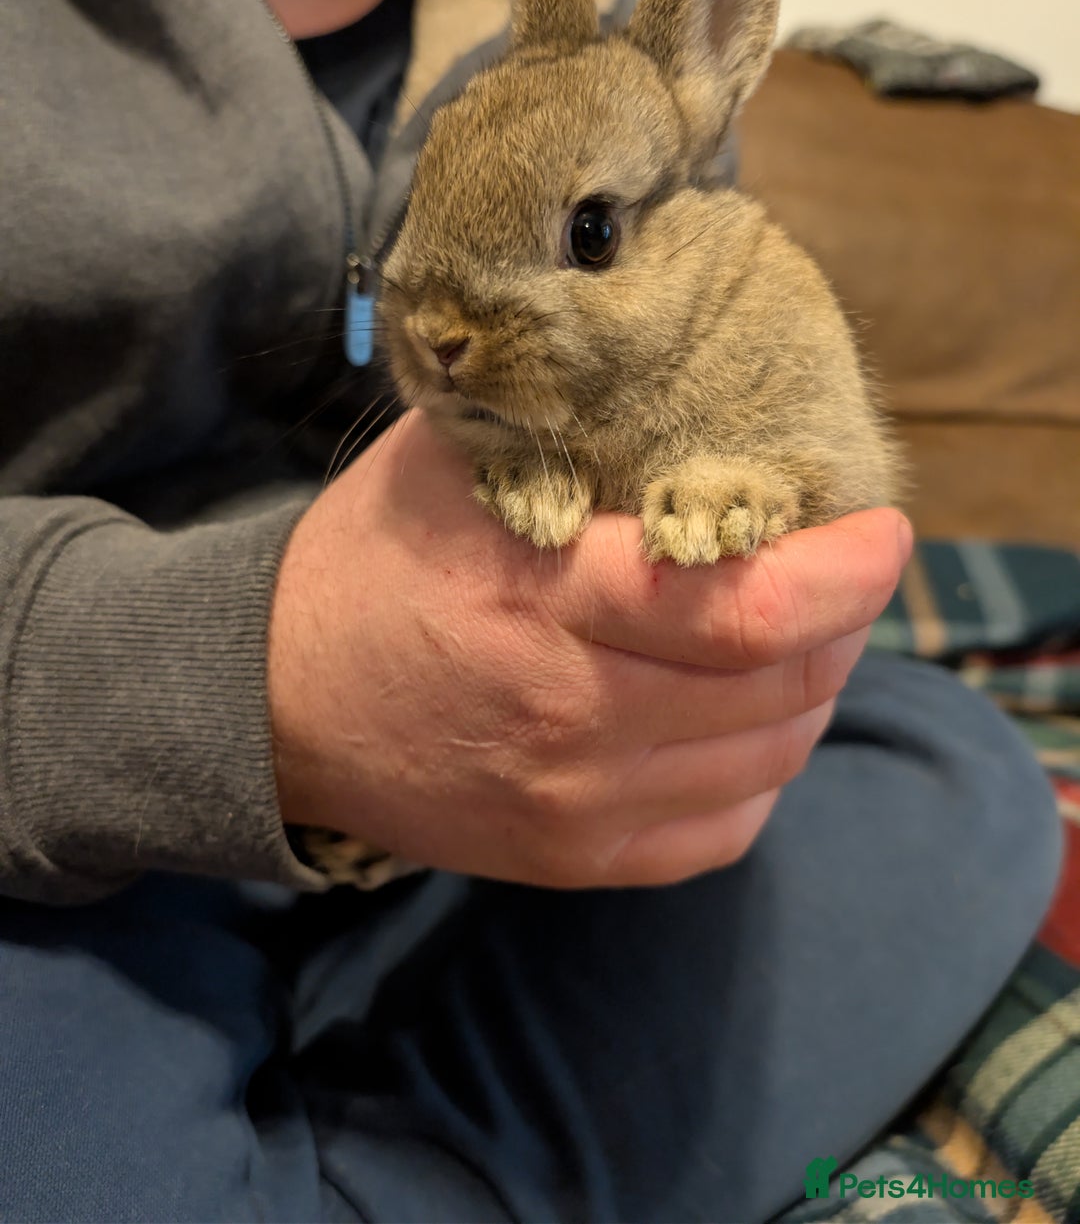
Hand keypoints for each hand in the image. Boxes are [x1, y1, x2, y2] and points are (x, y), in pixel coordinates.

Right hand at [268, 410, 911, 887]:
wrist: (273, 699)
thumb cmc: (372, 562)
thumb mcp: (457, 462)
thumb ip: (574, 422)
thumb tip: (698, 389)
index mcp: (545, 600)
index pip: (749, 608)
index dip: (849, 574)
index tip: (880, 530)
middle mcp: (571, 717)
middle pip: (778, 687)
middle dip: (844, 622)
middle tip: (842, 571)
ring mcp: (574, 805)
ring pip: (766, 759)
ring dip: (812, 690)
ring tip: (801, 637)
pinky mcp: (570, 858)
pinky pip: (722, 830)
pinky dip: (763, 769)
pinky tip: (745, 718)